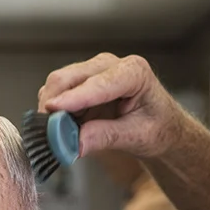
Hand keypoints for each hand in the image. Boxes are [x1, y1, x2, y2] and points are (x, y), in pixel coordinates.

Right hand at [36, 53, 185, 158]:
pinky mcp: (79, 84)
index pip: (98, 84)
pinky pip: (56, 95)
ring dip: (52, 111)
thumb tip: (74, 143)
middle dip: (54, 105)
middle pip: (68, 78)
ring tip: (63, 136)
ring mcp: (92, 72)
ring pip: (57, 85)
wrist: (160, 126)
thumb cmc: (157, 127)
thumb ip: (106, 137)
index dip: (73, 97)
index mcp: (134, 72)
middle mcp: (110, 65)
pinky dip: (54, 113)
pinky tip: (67, 128)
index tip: (53, 110)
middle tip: (49, 135)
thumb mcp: (137, 136)